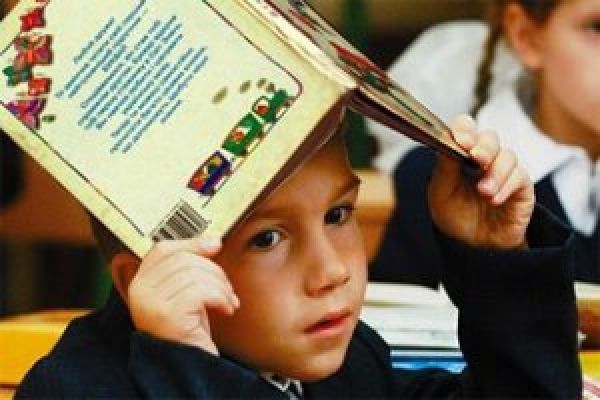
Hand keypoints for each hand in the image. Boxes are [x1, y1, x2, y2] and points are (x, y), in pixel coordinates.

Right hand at [128, 237, 238, 354]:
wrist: (189, 365)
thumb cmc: (190, 328)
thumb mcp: (187, 291)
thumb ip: (191, 266)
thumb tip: (213, 239)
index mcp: (139, 283)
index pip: (163, 249)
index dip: (191, 244)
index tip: (215, 246)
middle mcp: (139, 292)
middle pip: (184, 260)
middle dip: (215, 271)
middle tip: (228, 290)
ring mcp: (150, 303)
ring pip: (196, 274)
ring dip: (222, 287)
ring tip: (229, 302)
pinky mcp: (167, 314)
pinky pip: (202, 291)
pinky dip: (222, 298)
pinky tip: (226, 310)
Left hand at [428, 115, 534, 248]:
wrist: (471, 248)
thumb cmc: (454, 217)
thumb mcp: (440, 193)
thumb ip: (444, 166)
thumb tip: (448, 140)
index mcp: (460, 155)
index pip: (466, 129)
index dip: (464, 129)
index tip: (460, 139)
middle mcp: (484, 160)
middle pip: (490, 138)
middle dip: (484, 146)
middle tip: (476, 158)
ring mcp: (503, 172)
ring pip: (507, 155)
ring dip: (495, 172)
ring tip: (483, 192)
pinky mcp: (521, 188)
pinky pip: (520, 176)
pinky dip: (507, 186)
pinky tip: (494, 199)